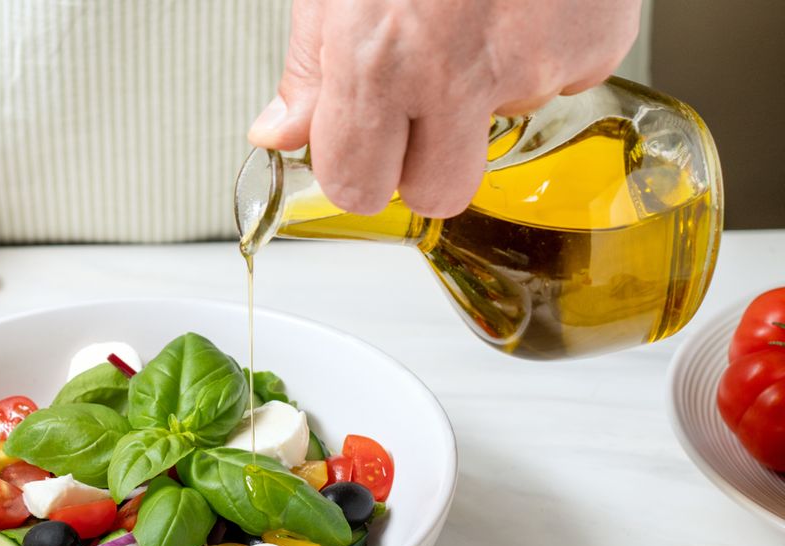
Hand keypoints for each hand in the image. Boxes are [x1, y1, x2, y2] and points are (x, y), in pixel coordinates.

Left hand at [248, 0, 641, 215]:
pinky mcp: (596, 49)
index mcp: (377, 59)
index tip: (360, 151)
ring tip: (473, 12)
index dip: (358, 174)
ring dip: (483, 91)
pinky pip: (559, 82)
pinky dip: (540, 50)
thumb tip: (281, 134)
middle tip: (419, 105)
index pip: (357, 187)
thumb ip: (311, 67)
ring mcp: (534, 66)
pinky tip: (521, 0)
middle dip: (425, 165)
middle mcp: (455, 74)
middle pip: (440, 194)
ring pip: (500, 128)